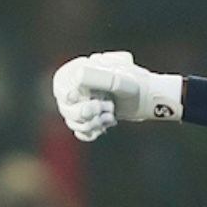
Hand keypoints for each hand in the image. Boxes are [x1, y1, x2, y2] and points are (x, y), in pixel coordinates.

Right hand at [51, 51, 180, 141]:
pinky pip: (80, 133)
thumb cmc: (132, 80)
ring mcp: (76, 107)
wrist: (145, 95)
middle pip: (66, 109)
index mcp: (74, 73)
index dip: (70, 96)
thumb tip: (78, 78)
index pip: (61, 88)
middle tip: (107, 106)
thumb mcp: (120, 75)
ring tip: (111, 116)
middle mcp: (70, 90)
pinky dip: (92, 132)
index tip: (85, 97)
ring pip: (74, 123)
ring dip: (93, 123)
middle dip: (86, 113)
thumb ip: (101, 77)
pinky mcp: (85, 122)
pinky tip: (105, 125)